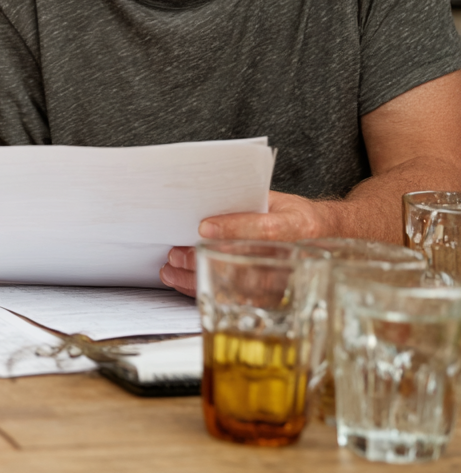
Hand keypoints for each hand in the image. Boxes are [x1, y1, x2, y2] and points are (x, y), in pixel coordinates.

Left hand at [159, 191, 332, 297]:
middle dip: (206, 257)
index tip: (204, 226)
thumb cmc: (297, 217)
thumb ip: (247, 202)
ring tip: (172, 270)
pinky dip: (206, 290)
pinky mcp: (273, 299)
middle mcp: (294, 258)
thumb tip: (207, 200)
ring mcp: (285, 283)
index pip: (265, 228)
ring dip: (200, 279)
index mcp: (298, 226)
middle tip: (177, 253)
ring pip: (236, 287)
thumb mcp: (278, 200)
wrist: (327, 239)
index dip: (235, 227)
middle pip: (245, 262)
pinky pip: (235, 299)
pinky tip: (183, 283)